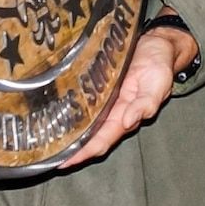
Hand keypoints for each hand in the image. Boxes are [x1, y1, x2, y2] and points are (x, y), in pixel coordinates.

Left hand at [59, 30, 185, 167]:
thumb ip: (146, 104)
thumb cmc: (159, 64)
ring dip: (66, 132)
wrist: (157, 43)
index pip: (102, 140)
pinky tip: (53, 111)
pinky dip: (68, 110)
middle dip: (70, 148)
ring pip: (82, 121)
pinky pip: (81, 100)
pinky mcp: (97, 84)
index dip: (84, 153)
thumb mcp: (158, 83)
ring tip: (45, 139)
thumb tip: (128, 122)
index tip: (64, 162)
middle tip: (46, 155)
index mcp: (127, 114)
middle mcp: (113, 110)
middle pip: (88, 135)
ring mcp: (103, 98)